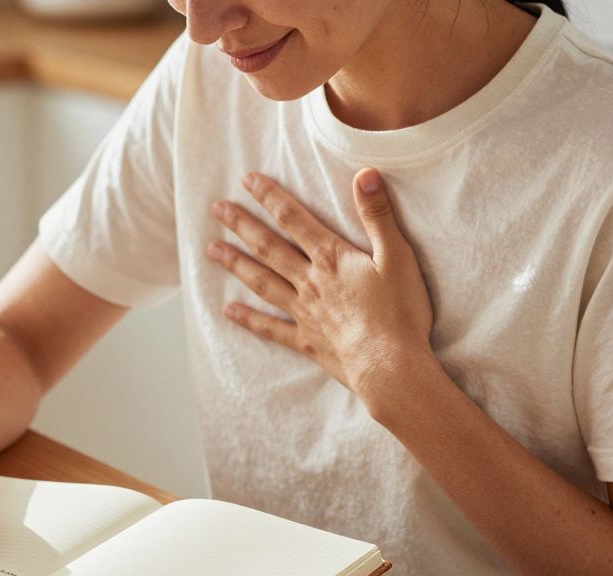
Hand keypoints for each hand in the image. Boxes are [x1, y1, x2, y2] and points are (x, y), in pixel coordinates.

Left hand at [206, 168, 433, 407]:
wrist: (389, 366)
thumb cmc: (400, 312)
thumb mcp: (397, 256)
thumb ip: (377, 215)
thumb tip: (364, 173)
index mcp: (331, 258)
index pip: (293, 219)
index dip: (269, 197)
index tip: (246, 180)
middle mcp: (310, 282)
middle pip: (269, 247)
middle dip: (242, 225)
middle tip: (216, 209)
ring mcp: (304, 312)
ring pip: (262, 282)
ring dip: (236, 264)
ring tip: (212, 250)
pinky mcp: (306, 341)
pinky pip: (270, 328)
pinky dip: (248, 319)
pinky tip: (228, 311)